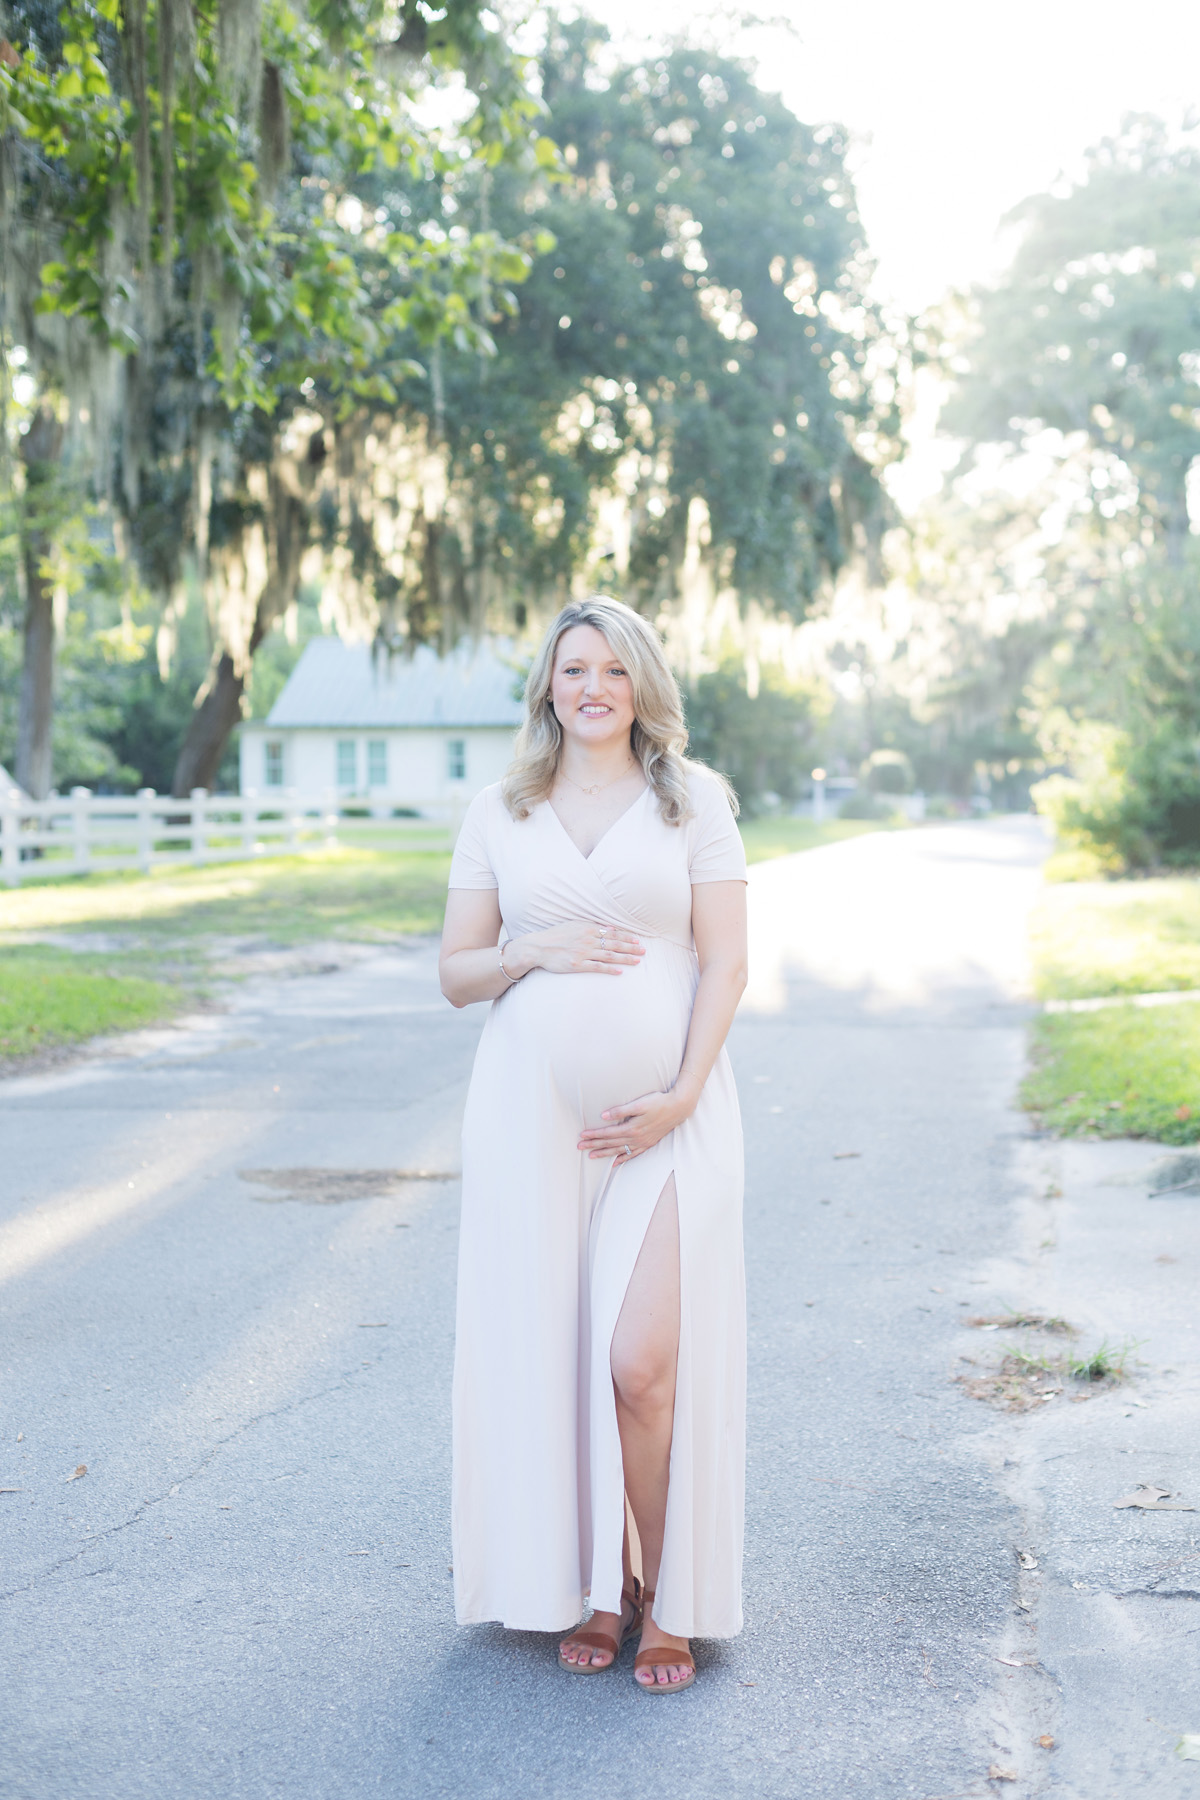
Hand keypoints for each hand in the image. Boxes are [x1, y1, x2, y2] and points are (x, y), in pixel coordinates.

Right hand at [519, 920, 644, 976]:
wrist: (538, 947)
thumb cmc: (556, 936)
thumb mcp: (574, 925)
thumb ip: (592, 926)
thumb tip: (610, 928)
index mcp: (588, 929)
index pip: (612, 933)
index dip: (626, 937)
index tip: (638, 940)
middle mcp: (588, 940)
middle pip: (614, 944)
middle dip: (631, 947)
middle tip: (644, 951)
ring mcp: (583, 953)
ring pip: (609, 955)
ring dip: (625, 958)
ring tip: (638, 961)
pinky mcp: (577, 965)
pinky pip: (597, 967)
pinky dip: (610, 969)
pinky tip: (620, 971)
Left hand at [577, 1077, 700, 1159]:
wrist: (678, 1108)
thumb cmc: (658, 1102)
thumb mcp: (639, 1104)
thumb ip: (620, 1111)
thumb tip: (604, 1116)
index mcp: (631, 1128)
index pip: (608, 1133)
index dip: (594, 1135)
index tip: (582, 1136)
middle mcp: (636, 1138)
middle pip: (610, 1143)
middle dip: (594, 1145)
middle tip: (579, 1147)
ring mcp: (642, 1142)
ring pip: (619, 1150)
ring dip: (604, 1154)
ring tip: (591, 1156)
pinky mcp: (648, 1143)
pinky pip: (633, 1154)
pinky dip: (623, 1159)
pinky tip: (615, 1163)